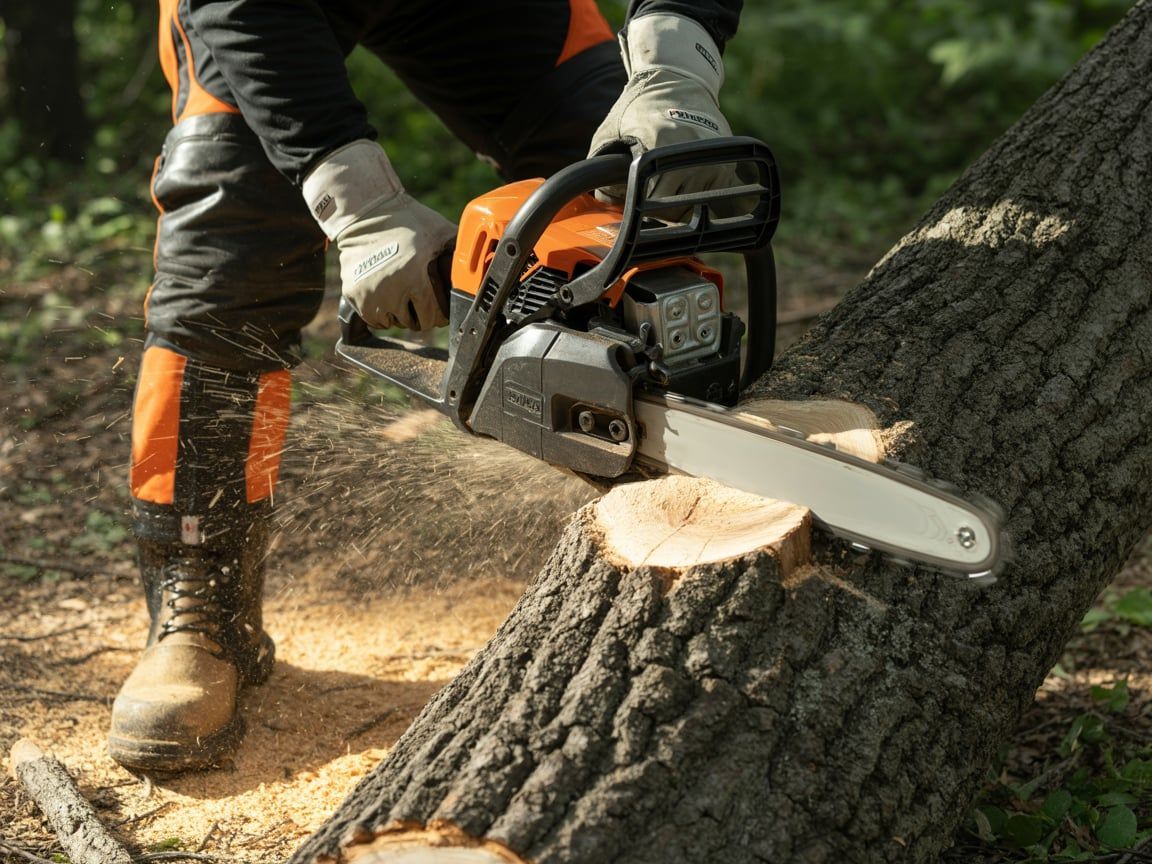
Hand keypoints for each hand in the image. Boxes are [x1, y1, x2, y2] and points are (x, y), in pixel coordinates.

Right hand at [303, 140, 455, 330]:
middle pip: (413, 323)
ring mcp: (369, 294)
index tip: (439, 308)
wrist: (365, 211)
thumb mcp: (440, 233)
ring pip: (392, 323)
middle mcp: (390, 290)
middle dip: (421, 314)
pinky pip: (372, 318)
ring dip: (400, 314)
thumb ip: (460, 252)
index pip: (433, 317)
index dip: (440, 314)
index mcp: (415, 278)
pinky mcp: (353, 294)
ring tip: (404, 296)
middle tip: (421, 300)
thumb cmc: (407, 220)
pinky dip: (381, 312)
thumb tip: (486, 267)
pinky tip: (387, 295)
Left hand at [589, 13, 737, 204]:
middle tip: (650, 191)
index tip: (637, 196)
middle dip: (658, 207)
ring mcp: (713, 161)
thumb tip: (600, 198)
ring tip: (667, 182)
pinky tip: (684, 178)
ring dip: (678, 202)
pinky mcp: (726, 164)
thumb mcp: (612, 128)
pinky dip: (696, 194)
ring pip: (692, 207)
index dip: (642, 205)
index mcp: (661, 147)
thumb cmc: (641, 105)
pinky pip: (709, 197)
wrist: (679, 80)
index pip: (652, 201)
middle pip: (673, 210)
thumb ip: (600, 161)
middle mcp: (691, 156)